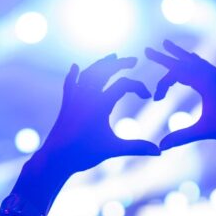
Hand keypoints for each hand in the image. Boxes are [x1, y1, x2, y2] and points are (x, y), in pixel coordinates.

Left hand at [34, 54, 159, 178]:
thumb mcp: (113, 149)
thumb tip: (160, 152)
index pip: (124, 84)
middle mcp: (86, 97)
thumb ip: (137, 147)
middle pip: (105, 70)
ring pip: (88, 73)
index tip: (148, 96)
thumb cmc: (84, 154)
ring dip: (101, 64)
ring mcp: (75, 98)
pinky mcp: (66, 104)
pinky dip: (74, 74)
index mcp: (100, 104)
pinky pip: (70, 84)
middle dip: (120, 63)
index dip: (139, 86)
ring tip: (112, 58)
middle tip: (133, 60)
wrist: (56, 158)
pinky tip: (75, 67)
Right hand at [145, 40, 215, 150]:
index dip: (162, 85)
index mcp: (206, 81)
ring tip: (170, 46)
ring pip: (194, 61)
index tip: (155, 100)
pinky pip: (204, 67)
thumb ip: (182, 137)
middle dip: (165, 56)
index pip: (176, 73)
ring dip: (179, 55)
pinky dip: (193, 62)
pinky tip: (193, 63)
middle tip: (149, 49)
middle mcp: (212, 75)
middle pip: (183, 61)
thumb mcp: (205, 131)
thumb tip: (160, 147)